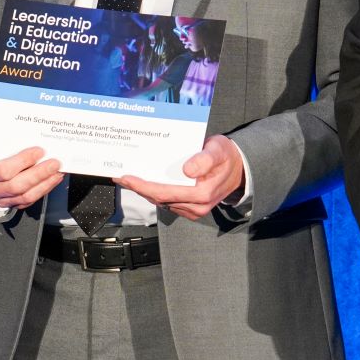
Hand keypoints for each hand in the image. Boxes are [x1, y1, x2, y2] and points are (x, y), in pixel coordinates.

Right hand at [0, 147, 62, 209]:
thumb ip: (4, 144)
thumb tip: (32, 137)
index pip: (4, 170)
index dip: (24, 161)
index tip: (39, 151)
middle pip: (18, 185)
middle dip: (40, 173)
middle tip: (55, 163)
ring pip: (26, 196)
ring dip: (45, 183)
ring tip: (57, 172)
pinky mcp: (9, 205)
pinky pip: (29, 201)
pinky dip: (43, 189)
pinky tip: (52, 179)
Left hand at [114, 134, 244, 220]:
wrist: (239, 169)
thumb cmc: (226, 156)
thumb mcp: (218, 150)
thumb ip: (204, 159)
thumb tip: (187, 170)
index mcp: (202, 193)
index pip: (165, 192)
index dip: (143, 186)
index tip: (127, 178)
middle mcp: (197, 205)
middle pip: (160, 199)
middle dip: (138, 188)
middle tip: (121, 177)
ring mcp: (194, 209)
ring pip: (162, 202)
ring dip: (145, 191)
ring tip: (129, 179)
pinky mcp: (191, 209)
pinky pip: (168, 202)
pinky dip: (155, 193)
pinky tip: (145, 183)